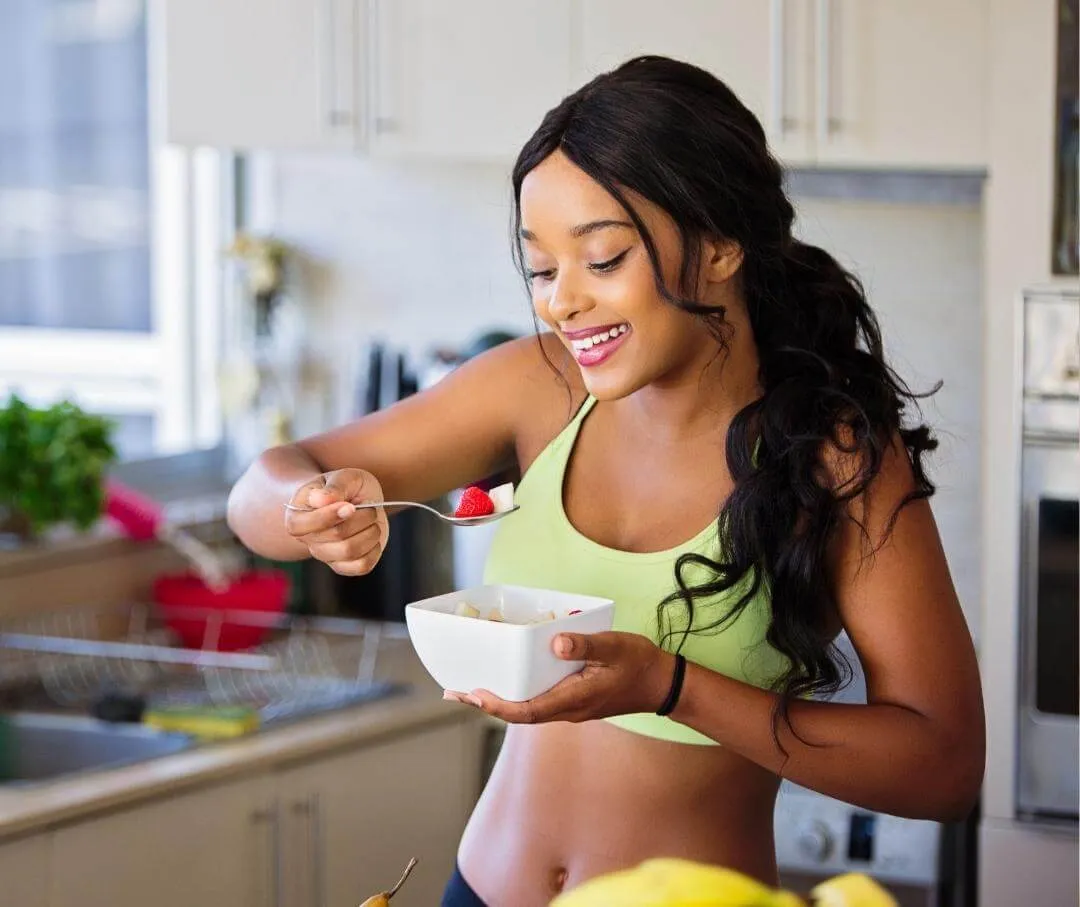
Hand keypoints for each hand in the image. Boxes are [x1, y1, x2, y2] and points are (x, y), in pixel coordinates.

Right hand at [284, 468, 389, 575]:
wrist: (356, 500)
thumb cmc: (345, 487)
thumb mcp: (343, 477)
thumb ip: (334, 487)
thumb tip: (322, 500)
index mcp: (297, 517)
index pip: (306, 525)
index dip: (331, 515)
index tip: (350, 505)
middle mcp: (308, 540)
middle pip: (337, 536)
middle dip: (361, 518)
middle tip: (368, 507)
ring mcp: (326, 556)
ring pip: (350, 552)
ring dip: (370, 532)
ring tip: (371, 520)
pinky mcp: (345, 566)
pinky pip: (362, 566)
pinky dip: (374, 549)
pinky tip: (372, 535)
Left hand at [444, 631, 675, 724]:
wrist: (661, 684)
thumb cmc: (638, 664)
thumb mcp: (615, 648)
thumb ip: (586, 645)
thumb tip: (556, 643)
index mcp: (573, 700)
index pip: (527, 711)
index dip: (497, 706)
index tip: (474, 695)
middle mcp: (567, 709)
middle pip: (518, 713)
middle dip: (486, 704)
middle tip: (454, 692)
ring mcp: (569, 707)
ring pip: (526, 709)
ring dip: (498, 700)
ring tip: (469, 688)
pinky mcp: (573, 700)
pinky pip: (537, 701)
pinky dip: (516, 694)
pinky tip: (507, 679)